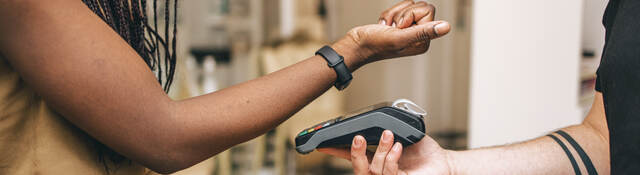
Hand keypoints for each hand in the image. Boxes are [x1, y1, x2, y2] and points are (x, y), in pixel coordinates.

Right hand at [318, 130, 452, 174]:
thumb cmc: (422, 149)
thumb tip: (373, 121)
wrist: (442, 161)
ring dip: (380, 151)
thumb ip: (385, 128)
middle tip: (358, 138)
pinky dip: (392, 159)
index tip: (323, 145)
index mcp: (375, 159)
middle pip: (357, 169)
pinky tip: (397, 147)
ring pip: (374, 170)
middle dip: (355, 153)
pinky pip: (390, 173)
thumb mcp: (400, 133)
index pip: (351, 157)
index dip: (336, 151)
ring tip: (389, 136)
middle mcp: (379, 172)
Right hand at [332, 0, 450, 70]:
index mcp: (423, 41)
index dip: (411, 14)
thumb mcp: (400, 37)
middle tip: (393, 28)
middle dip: (402, 13)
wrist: (356, 44)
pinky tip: (384, 26)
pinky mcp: (401, 25)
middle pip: (420, 6)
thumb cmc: (374, 44)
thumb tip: (446, 27)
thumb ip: (423, 31)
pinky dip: (388, 14)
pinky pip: (400, 7)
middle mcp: (419, 36)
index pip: (428, 10)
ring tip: (387, 28)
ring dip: (393, 14)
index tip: (399, 27)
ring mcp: (410, 30)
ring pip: (408, 5)